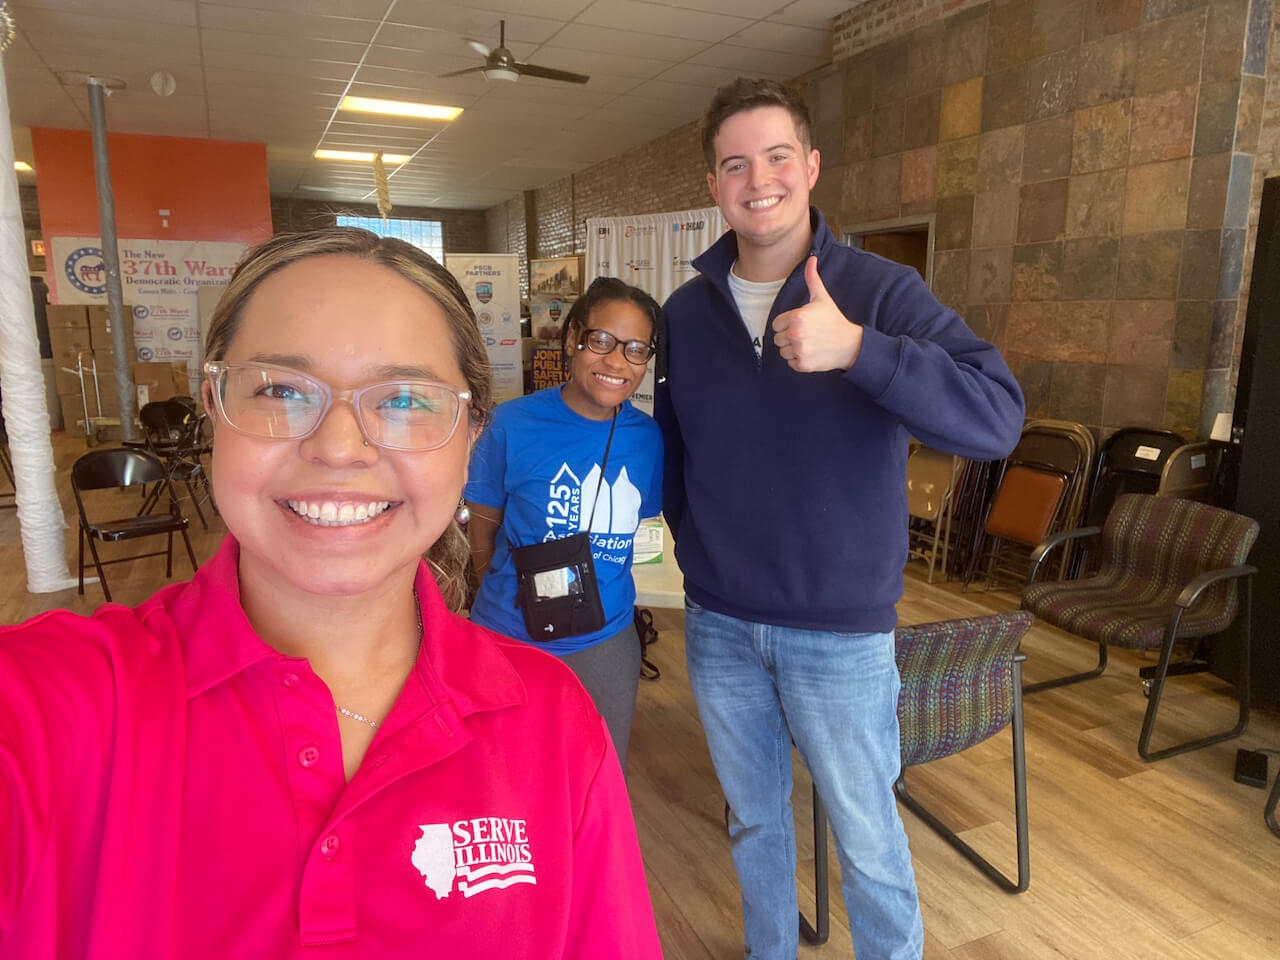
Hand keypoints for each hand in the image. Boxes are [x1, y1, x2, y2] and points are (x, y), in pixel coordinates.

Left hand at [772, 256, 862, 371]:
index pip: (776, 325)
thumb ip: (812, 279)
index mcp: (796, 317)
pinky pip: (790, 363)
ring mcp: (799, 350)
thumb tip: (811, 258)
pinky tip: (811, 353)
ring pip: (783, 352)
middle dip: (788, 337)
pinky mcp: (803, 365)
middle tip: (806, 335)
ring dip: (792, 350)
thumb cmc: (834, 320)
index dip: (786, 324)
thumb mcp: (822, 298)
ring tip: (808, 344)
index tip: (800, 324)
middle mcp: (795, 334)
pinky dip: (798, 361)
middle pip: (777, 339)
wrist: (850, 344)